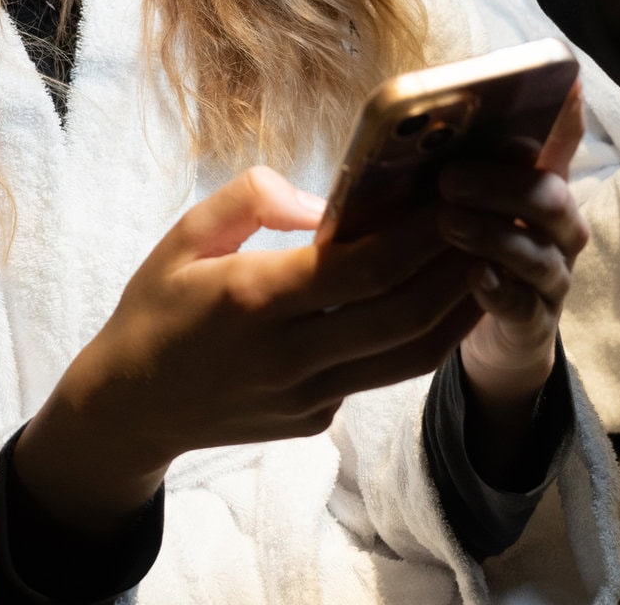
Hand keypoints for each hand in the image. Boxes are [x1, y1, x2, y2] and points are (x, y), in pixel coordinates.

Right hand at [15, 166, 482, 534]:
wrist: (129, 408)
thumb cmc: (156, 309)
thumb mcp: (184, 236)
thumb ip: (252, 199)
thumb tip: (323, 202)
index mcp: (253, 299)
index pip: (361, 269)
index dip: (418, 236)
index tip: (454, 199)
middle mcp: (288, 355)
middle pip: (402, 315)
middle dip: (456, 269)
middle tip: (491, 227)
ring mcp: (306, 396)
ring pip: (407, 356)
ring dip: (455, 311)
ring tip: (486, 264)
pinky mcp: (314, 420)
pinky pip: (379, 376)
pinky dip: (416, 338)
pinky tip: (433, 302)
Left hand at [436, 85, 588, 483]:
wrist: (487, 333)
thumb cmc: (463, 251)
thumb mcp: (455, 202)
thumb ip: (446, 166)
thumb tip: (405, 124)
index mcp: (538, 186)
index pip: (562, 142)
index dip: (566, 115)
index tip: (561, 86)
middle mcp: (556, 229)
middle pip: (551, 196)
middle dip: (501, 182)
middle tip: (449, 178)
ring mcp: (551, 277)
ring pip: (539, 251)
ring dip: (493, 233)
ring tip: (448, 223)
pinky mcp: (535, 322)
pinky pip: (526, 305)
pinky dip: (501, 290)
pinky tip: (476, 277)